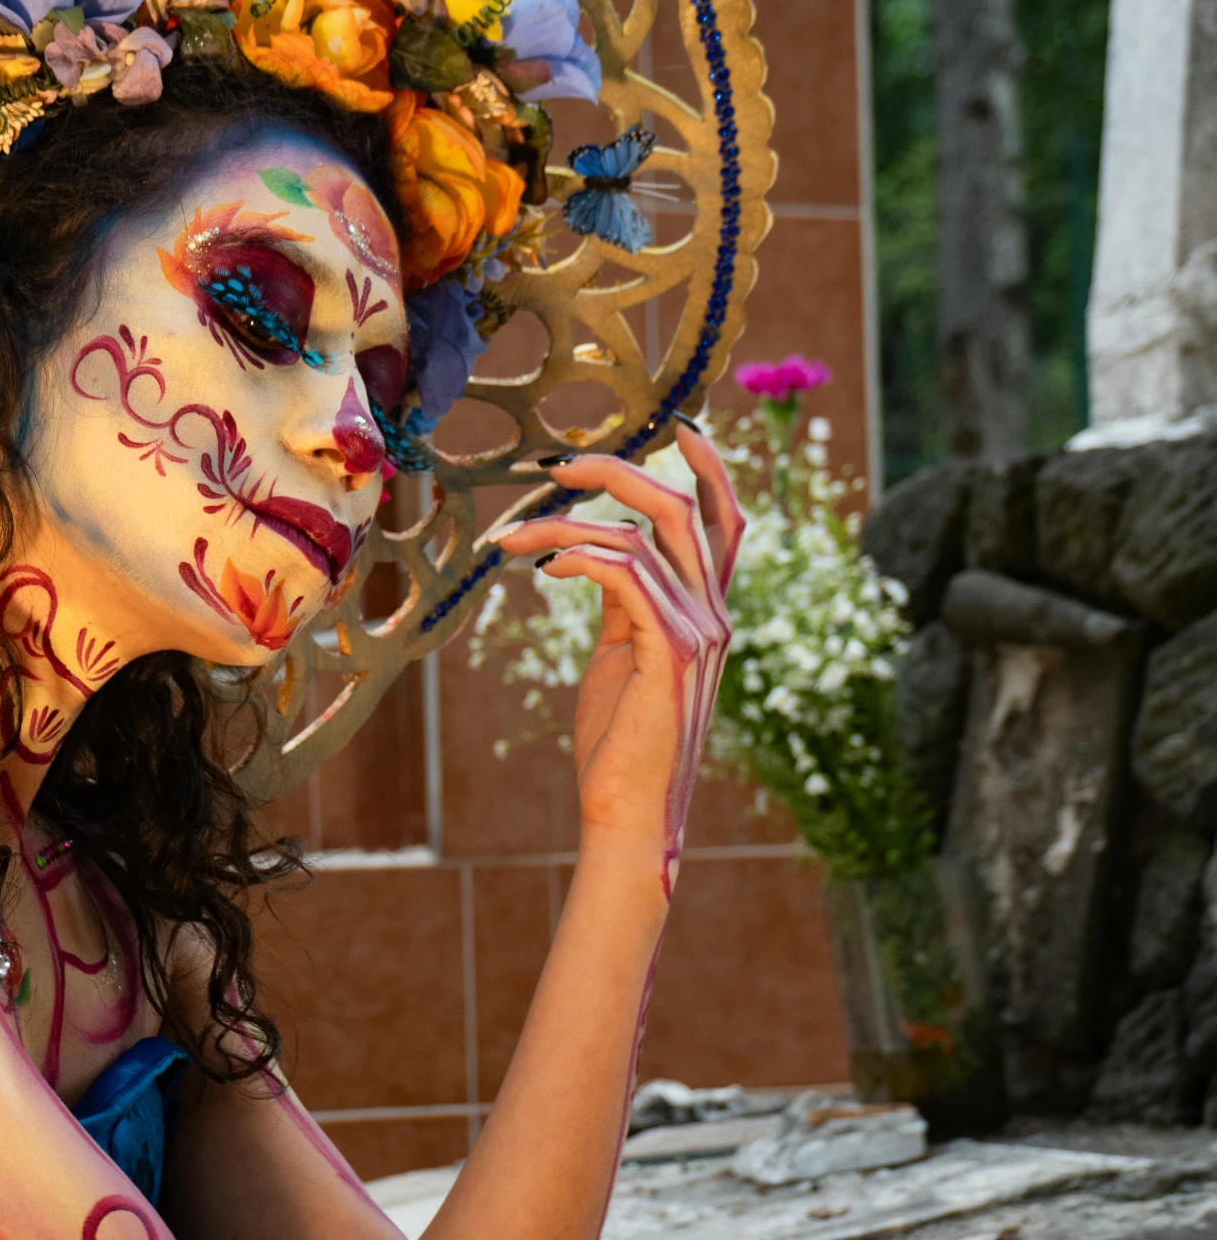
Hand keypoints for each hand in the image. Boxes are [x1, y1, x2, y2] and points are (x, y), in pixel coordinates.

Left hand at [493, 425, 742, 891]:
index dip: (710, 469)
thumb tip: (593, 558)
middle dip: (622, 471)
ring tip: (514, 536)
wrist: (628, 811)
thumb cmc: (619, 741)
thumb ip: (623, 604)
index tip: (677, 427)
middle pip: (686, 510)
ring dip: (566, 524)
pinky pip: (625, 574)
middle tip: (559, 463)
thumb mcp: (623, 656)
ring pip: (642, 537)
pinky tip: (543, 565)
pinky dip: (580, 556)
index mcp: (709, 613)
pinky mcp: (670, 652)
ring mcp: (698, 633)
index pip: (726, 523)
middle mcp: (714, 615)